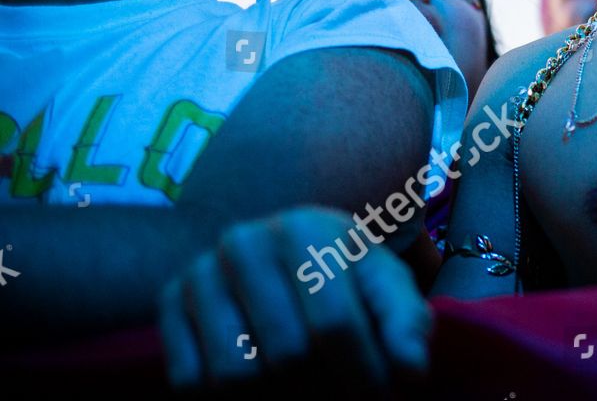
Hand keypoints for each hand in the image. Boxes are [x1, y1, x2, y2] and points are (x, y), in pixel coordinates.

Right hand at [159, 207, 430, 389]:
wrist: (282, 257)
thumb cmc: (346, 277)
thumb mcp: (385, 287)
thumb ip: (405, 323)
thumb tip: (411, 370)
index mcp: (307, 229)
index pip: (335, 326)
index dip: (362, 372)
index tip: (379, 389)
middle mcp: (245, 242)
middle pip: (286, 356)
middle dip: (322, 386)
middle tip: (337, 385)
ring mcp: (200, 272)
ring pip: (235, 375)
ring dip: (274, 395)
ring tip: (300, 381)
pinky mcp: (168, 303)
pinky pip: (191, 382)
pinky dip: (226, 396)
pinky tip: (259, 371)